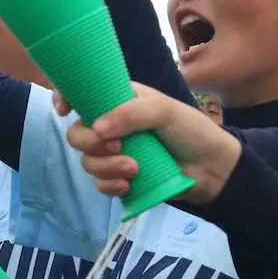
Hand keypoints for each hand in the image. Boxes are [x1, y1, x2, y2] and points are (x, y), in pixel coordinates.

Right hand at [57, 84, 240, 205]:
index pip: (82, 93)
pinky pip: (98, 183)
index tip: (65, 110)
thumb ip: (131, 114)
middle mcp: (111, 125)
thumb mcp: (164, 111)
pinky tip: (128, 185)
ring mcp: (114, 153)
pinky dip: (109, 185)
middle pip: (77, 133)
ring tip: (134, 170)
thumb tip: (97, 128)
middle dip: (89, 142)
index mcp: (119, 99)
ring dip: (105, 167)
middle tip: (116, 147)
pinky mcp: (120, 178)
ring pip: (87, 160)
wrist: (213, 169)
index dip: (65, 97)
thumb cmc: (191, 130)